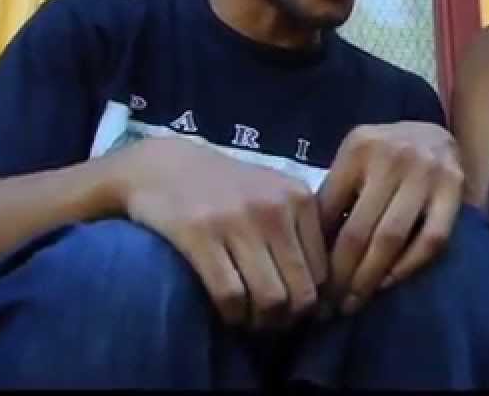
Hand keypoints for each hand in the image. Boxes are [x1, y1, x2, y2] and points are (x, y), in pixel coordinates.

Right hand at [109, 137, 326, 330]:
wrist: (164, 165)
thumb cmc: (225, 188)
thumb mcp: (273, 194)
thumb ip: (300, 230)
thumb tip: (324, 293)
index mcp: (299, 198)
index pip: (323, 270)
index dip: (313, 302)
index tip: (296, 311)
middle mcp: (275, 208)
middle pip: (300, 290)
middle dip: (289, 318)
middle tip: (274, 323)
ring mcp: (237, 220)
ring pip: (270, 298)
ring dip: (262, 322)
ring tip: (252, 320)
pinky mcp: (200, 234)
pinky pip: (231, 294)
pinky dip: (234, 315)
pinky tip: (229, 313)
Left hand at [317, 121, 463, 316]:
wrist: (434, 134)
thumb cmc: (383, 155)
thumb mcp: (353, 162)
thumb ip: (334, 196)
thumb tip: (308, 253)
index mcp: (360, 148)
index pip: (329, 211)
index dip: (317, 253)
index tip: (309, 285)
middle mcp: (393, 157)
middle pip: (359, 230)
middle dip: (340, 275)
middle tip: (328, 307)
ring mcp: (427, 172)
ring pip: (392, 239)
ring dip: (370, 279)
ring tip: (353, 302)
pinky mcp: (454, 189)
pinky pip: (431, 240)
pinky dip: (407, 266)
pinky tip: (388, 283)